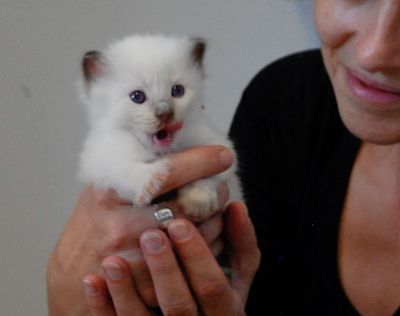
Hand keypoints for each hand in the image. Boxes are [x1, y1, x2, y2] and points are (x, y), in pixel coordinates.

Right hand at [47, 146, 232, 315]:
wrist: (77, 264)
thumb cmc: (97, 217)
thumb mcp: (105, 182)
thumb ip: (133, 164)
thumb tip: (176, 136)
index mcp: (110, 191)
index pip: (165, 172)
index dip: (200, 162)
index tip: (223, 155)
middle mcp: (120, 225)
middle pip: (187, 208)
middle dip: (214, 195)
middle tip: (221, 187)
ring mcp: (134, 258)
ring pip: (195, 238)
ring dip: (215, 222)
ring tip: (214, 210)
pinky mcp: (147, 282)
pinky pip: (192, 264)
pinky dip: (207, 248)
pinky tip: (205, 236)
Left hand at [84, 201, 260, 314]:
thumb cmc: (216, 289)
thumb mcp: (239, 269)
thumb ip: (241, 240)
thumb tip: (237, 206)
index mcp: (223, 307)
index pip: (212, 285)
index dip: (197, 256)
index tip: (179, 223)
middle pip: (178, 305)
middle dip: (164, 270)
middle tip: (150, 235)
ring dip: (125, 291)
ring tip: (112, 260)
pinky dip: (102, 305)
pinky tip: (92, 281)